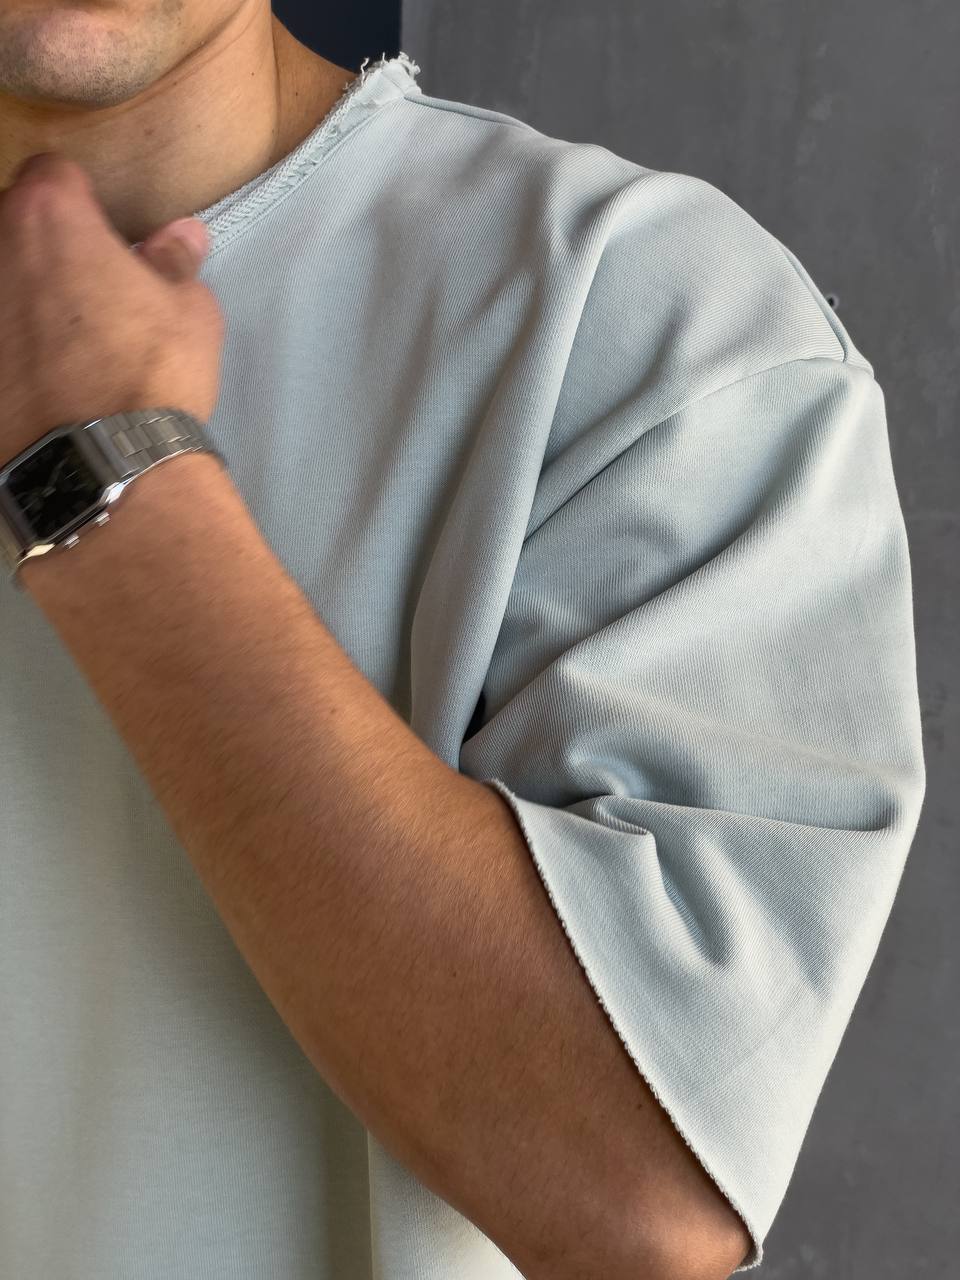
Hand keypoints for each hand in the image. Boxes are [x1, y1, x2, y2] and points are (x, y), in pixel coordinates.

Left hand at [0, 151, 224, 467]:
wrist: (102, 465)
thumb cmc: (150, 378)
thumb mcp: (188, 313)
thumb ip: (173, 264)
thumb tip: (180, 237)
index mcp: (47, 214)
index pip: (54, 175)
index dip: (82, 204)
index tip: (102, 237)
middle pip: (7, 226)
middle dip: (37, 250)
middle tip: (79, 296)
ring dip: (15, 303)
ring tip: (53, 350)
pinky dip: (6, 355)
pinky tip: (31, 384)